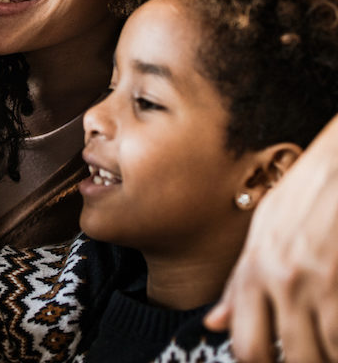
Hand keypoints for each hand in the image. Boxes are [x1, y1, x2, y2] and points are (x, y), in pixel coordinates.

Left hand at [206, 113, 337, 361]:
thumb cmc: (310, 192)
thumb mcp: (266, 228)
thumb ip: (240, 281)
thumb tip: (214, 323)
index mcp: (256, 267)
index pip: (245, 343)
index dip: (257, 362)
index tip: (270, 360)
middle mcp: (282, 280)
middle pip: (283, 359)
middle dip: (297, 360)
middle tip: (306, 350)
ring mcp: (318, 286)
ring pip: (320, 356)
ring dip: (324, 351)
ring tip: (325, 339)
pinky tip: (337, 330)